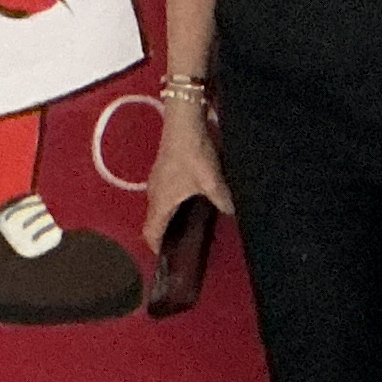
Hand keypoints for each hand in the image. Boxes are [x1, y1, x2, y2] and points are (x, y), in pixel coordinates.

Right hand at [139, 97, 232, 245]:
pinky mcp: (162, 171)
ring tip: (189, 226)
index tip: (168, 258)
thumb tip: (231, 213)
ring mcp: (156, 181)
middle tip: (184, 244)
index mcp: (161, 202)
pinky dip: (172, 205)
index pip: (150, 232)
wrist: (183, 124)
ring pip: (159, 208)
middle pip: (154, 222)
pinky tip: (190, 201)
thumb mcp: (211, 181)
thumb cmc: (193, 155)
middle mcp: (154, 194)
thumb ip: (222, 201)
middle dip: (166, 235)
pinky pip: (163, 196)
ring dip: (169, 219)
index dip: (156, 248)